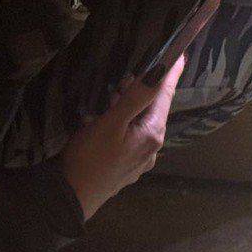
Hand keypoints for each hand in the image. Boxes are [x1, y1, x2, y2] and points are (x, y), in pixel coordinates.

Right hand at [59, 56, 185, 219]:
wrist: (72, 197)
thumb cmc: (89, 158)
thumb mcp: (110, 123)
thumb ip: (135, 98)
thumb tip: (159, 73)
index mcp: (153, 134)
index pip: (165, 96)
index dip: (171, 73)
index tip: (179, 54)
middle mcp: (153, 148)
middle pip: (153, 110)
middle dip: (143, 91)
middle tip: (124, 79)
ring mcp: (141, 160)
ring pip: (140, 124)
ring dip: (129, 108)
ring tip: (111, 99)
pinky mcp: (126, 166)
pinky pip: (129, 138)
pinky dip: (121, 124)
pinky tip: (103, 125)